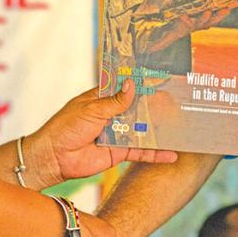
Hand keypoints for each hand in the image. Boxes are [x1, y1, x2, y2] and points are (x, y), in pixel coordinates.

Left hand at [26, 83, 177, 185]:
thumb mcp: (92, 109)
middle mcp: (113, 115)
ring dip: (161, 130)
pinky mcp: (119, 152)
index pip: (127, 88)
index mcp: (103, 98)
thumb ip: (115, 101)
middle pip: (140, 109)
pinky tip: (172, 155)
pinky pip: (141, 151)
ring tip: (183, 127)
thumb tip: (132, 85)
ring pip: (143, 130)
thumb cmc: (66, 127)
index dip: (143, 84)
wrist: (54, 157)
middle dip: (158, 107)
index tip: (164, 79)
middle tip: (180, 104)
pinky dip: (156, 154)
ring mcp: (118, 133)